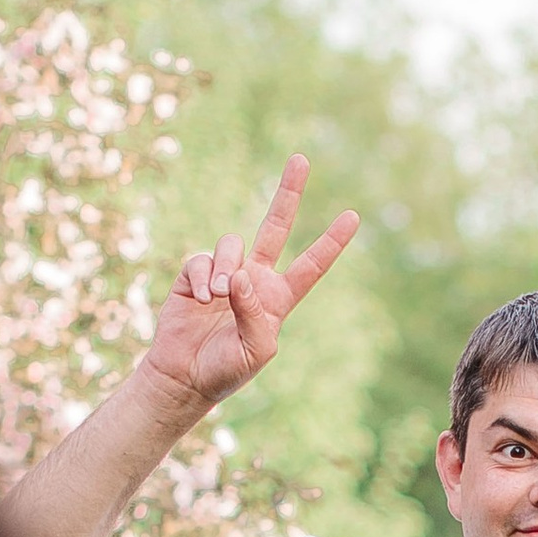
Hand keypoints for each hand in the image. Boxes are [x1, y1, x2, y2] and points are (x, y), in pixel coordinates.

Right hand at [143, 153, 358, 410]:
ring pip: (231, 245)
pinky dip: (201, 278)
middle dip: (288, 193)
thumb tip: (239, 276)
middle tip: (302, 159)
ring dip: (225, 268)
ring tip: (217, 298)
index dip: (331, 242)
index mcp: (278, 298)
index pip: (310, 266)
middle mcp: (254, 278)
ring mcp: (224, 273)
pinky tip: (199, 300)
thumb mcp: (254, 349)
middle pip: (275, 226)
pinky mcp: (194, 274)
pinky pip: (201, 260)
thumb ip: (253, 312)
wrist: (184, 376)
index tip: (353, 216)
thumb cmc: (226, 370)